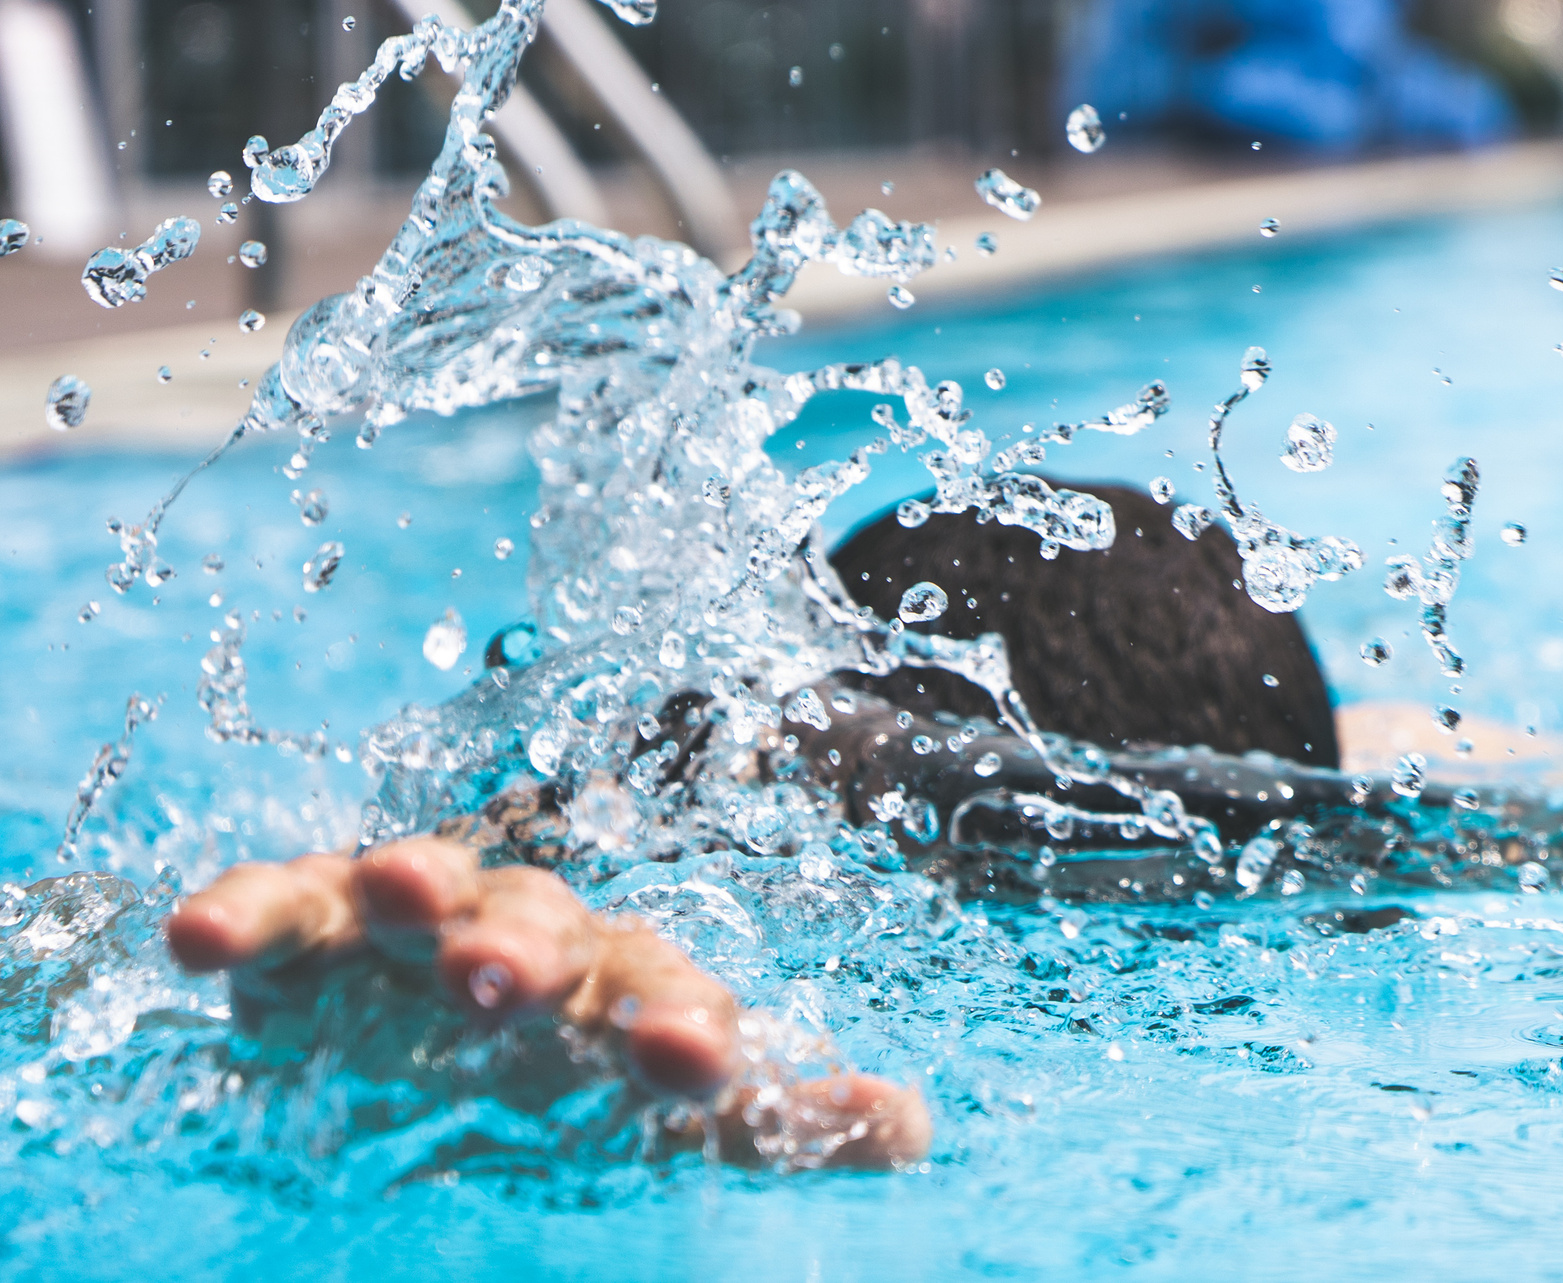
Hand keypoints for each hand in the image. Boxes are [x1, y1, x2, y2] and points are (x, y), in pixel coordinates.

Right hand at [165, 835, 928, 1168]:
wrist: (433, 1034)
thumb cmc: (573, 1077)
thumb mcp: (670, 1113)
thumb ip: (780, 1119)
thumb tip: (915, 1126)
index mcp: (622, 985)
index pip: (666, 995)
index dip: (680, 1026)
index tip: (694, 1062)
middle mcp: (527, 934)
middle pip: (541, 923)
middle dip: (528, 946)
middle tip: (509, 979)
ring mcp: (415, 925)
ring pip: (423, 887)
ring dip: (411, 885)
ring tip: (399, 888)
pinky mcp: (307, 932)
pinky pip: (278, 904)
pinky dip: (244, 910)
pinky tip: (198, 942)